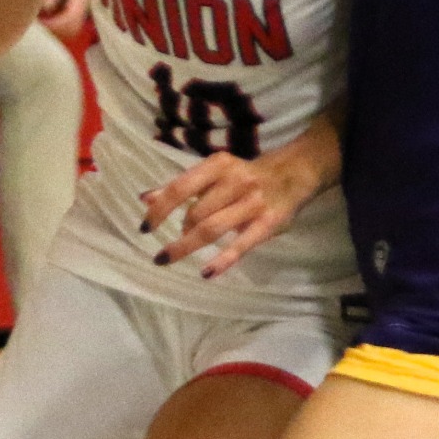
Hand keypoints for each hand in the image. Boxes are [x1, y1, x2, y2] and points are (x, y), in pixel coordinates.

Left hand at [142, 134, 326, 278]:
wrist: (293, 173)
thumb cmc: (244, 175)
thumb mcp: (214, 174)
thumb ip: (181, 187)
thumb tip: (145, 199)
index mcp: (218, 166)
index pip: (180, 188)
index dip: (160, 210)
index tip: (145, 228)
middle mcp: (235, 181)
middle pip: (196, 213)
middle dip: (181, 230)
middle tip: (178, 240)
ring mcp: (253, 203)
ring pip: (212, 229)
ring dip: (187, 245)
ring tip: (171, 256)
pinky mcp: (268, 224)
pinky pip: (242, 245)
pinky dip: (223, 260)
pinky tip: (206, 273)